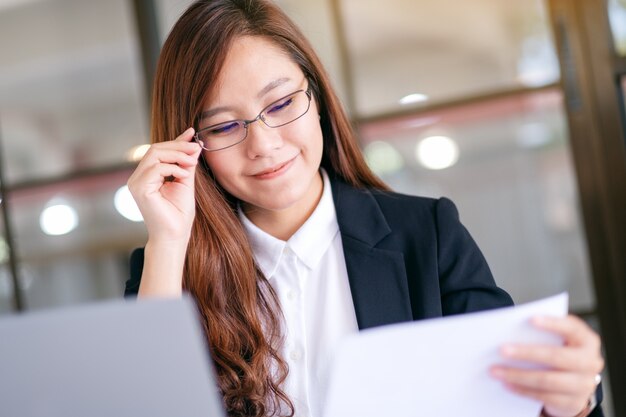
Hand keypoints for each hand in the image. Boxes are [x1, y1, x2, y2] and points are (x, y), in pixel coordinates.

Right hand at [127, 128, 201, 243]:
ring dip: (177, 155)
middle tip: (196, 147)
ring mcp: (135, 182)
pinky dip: (173, 168)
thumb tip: (194, 144)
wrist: (175, 235)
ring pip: (155, 154)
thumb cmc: (179, 214)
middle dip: (178, 146)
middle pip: (155, 149)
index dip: (176, 141)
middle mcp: (137, 177)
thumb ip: (187, 164)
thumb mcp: (185, 182)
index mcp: (146, 175)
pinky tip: (184, 175)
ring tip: (192, 161)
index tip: (192, 132)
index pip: (159, 151)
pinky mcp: (139, 188)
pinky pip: (156, 168)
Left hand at [491, 315, 603, 416]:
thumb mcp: (557, 340)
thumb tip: (508, 330)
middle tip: (502, 350)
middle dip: (527, 353)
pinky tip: (506, 384)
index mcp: (586, 340)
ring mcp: (584, 385)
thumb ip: (541, 333)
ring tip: (496, 371)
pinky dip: (522, 389)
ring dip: (518, 375)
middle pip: (557, 356)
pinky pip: (544, 397)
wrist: (575, 384)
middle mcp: (590, 362)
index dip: (553, 324)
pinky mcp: (573, 403)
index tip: (531, 319)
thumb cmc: (559, 351)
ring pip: (548, 380)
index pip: (572, 328)